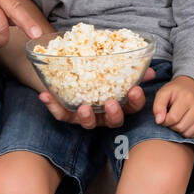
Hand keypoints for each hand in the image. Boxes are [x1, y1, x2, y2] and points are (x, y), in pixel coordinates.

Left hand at [37, 67, 156, 128]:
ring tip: (83, 107)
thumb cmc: (103, 74)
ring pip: (88, 123)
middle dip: (114, 113)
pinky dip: (53, 106)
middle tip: (111, 103)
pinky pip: (61, 114)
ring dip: (86, 117)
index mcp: (120, 104)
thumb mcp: (118, 71)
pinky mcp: (69, 115)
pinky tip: (45, 95)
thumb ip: (133, 71)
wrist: (77, 74)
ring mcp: (87, 116)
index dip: (135, 100)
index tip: (135, 90)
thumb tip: (148, 70)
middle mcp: (105, 114)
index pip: (133, 106)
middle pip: (113, 120)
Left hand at [153, 76, 193, 137]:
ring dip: (178, 130)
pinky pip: (193, 135)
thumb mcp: (163, 93)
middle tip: (170, 118)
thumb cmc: (174, 92)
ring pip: (187, 134)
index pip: (173, 118)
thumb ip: (158, 106)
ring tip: (177, 120)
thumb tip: (159, 121)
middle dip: (171, 126)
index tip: (164, 115)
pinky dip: (186, 132)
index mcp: (187, 97)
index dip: (164, 120)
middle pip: (180, 128)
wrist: (191, 87)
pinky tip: (184, 122)